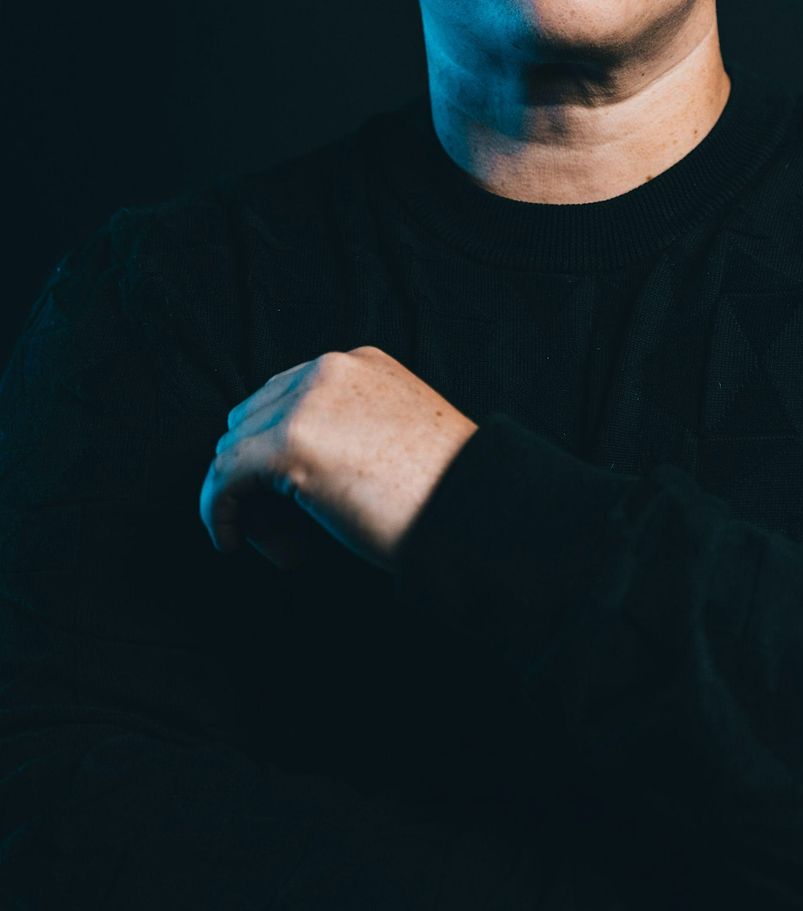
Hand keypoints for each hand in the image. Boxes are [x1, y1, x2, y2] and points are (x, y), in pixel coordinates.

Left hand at [198, 346, 478, 572]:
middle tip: (286, 531)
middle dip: (255, 476)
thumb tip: (293, 469)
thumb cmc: (448, 492)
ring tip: (286, 547)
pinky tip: (228, 541)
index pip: (282, 396)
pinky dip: (216, 512)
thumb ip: (349, 432)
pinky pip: (223, 478)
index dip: (274, 451)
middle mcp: (329, 370)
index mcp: (359, 364)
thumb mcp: (397, 437)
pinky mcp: (289, 444)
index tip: (291, 503)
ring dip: (246, 502)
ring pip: (233, 451)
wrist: (477, 510)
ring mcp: (307, 402)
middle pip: (251, 420)